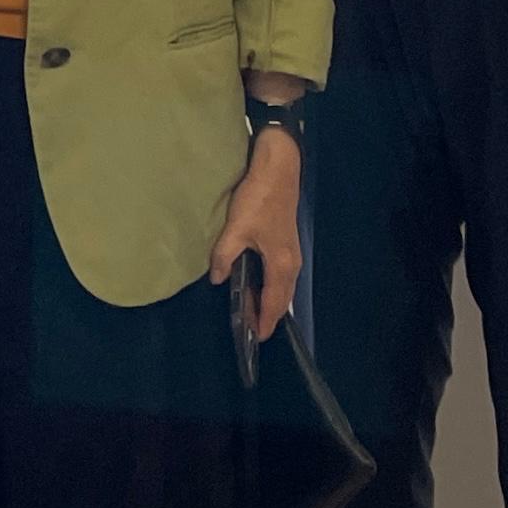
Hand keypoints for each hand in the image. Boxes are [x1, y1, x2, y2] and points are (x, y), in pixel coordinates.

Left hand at [208, 129, 301, 340]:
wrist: (278, 168)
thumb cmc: (259, 197)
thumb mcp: (236, 228)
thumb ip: (224, 256)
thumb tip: (216, 279)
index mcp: (281, 263)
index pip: (274, 302)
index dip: (265, 321)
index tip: (256, 338)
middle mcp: (291, 262)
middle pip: (282, 298)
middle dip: (269, 315)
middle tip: (252, 330)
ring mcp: (292, 252)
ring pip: (283, 286)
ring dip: (270, 300)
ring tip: (252, 311)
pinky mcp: (287, 243)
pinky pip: (282, 275)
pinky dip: (272, 286)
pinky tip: (257, 284)